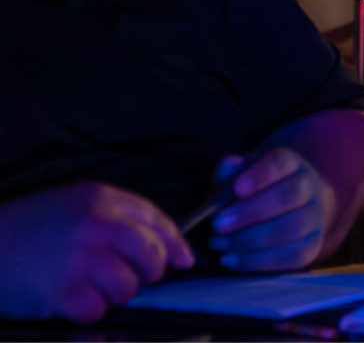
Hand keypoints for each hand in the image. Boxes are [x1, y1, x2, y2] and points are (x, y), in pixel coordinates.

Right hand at [0, 183, 193, 322]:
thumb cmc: (33, 225)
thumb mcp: (78, 203)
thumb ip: (121, 217)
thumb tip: (168, 247)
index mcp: (103, 200)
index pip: (157, 222)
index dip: (176, 245)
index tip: (185, 260)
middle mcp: (96, 225)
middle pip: (150, 257)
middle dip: (150, 273)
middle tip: (133, 277)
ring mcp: (79, 258)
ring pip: (127, 288)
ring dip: (115, 294)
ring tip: (93, 286)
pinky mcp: (61, 290)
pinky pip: (96, 310)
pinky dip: (88, 310)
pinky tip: (71, 298)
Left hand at [209, 148, 336, 271]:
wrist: (291, 210)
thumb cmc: (255, 193)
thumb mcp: (238, 176)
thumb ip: (229, 172)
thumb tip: (230, 164)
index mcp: (290, 164)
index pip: (281, 162)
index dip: (261, 175)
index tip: (237, 188)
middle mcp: (310, 187)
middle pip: (289, 195)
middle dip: (251, 212)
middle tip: (218, 224)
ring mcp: (315, 218)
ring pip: (292, 228)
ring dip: (250, 240)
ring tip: (219, 243)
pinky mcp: (312, 247)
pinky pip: (290, 256)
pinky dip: (257, 261)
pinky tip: (232, 259)